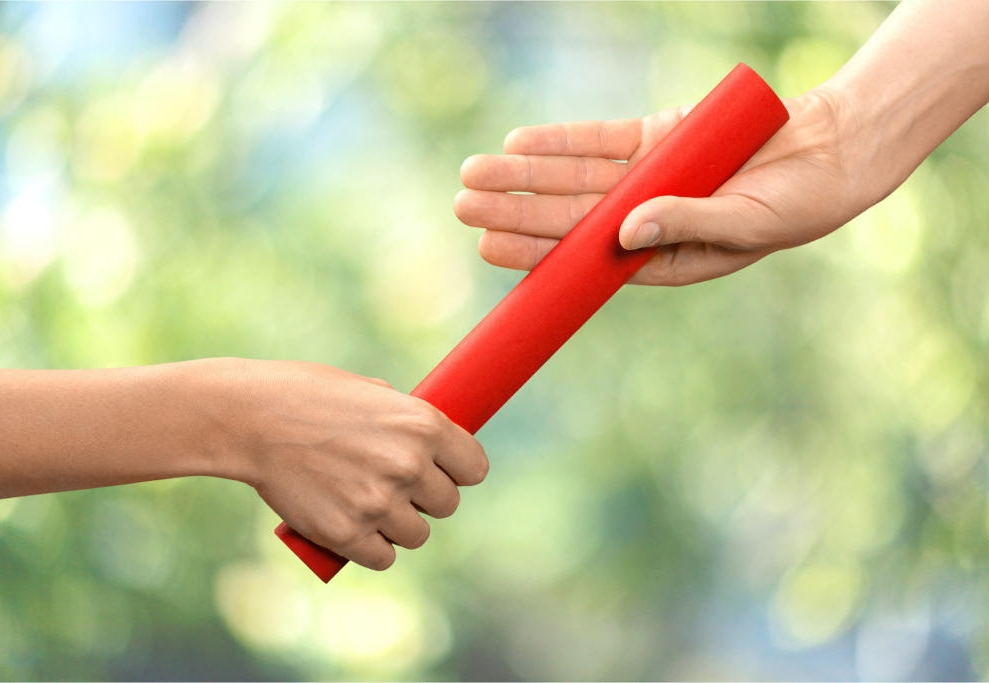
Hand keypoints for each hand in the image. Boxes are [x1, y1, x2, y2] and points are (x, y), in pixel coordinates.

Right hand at [206, 358, 488, 570]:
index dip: (458, 471)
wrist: (250, 418)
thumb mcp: (368, 391)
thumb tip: (431, 442)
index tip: (442, 471)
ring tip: (367, 504)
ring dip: (398, 525)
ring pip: (416, 535)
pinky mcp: (348, 534)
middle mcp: (409, 466)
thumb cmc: (306, 395)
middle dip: (424, 498)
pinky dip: (370, 548)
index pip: (474, 468)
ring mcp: (379, 503)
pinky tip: (354, 528)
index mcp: (423, 425)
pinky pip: (383, 557)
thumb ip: (404, 419)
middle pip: (447, 504)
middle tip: (393, 485)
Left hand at [453, 88, 877, 285]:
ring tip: (473, 173)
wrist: (831, 151)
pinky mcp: (655, 140)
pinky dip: (562, 140)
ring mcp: (645, 178)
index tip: (489, 246)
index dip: (535, 252)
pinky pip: (599, 141)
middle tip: (462, 206)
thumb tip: (624, 231)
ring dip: (524, 174)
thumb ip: (686, 224)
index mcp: (658, 258)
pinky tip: (520, 143)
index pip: (583, 257)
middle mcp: (642, 221)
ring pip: (572, 176)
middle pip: (565, 216)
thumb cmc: (797, 204)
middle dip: (514, 210)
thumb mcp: (745, 223)